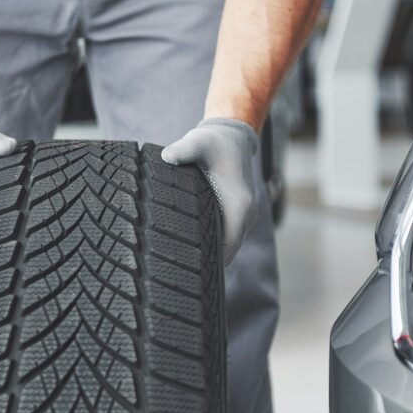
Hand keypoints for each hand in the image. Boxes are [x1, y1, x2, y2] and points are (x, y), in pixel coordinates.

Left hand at [161, 118, 259, 264]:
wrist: (232, 137)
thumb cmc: (214, 142)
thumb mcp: (198, 142)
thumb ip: (183, 150)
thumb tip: (167, 157)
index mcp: (239, 205)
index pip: (228, 246)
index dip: (210, 262)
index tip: (187, 270)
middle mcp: (245, 215)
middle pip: (228, 253)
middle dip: (206, 264)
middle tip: (177, 275)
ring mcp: (242, 216)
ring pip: (228, 247)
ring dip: (210, 256)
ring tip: (181, 267)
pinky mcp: (236, 215)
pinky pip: (226, 238)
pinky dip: (212, 246)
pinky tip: (190, 249)